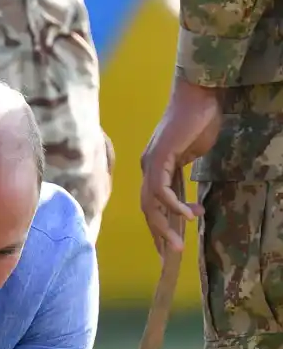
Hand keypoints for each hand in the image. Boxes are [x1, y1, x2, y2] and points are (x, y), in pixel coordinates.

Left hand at [140, 75, 221, 252]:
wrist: (200, 93)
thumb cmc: (200, 119)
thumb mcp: (193, 155)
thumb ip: (186, 176)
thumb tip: (188, 197)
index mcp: (153, 168)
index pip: (151, 204)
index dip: (158, 226)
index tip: (167, 246)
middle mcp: (147, 167)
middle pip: (147, 210)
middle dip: (158, 235)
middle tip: (171, 255)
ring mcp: (150, 163)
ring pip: (151, 206)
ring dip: (166, 228)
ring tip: (179, 245)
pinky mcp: (159, 158)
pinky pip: (163, 191)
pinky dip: (174, 206)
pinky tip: (188, 216)